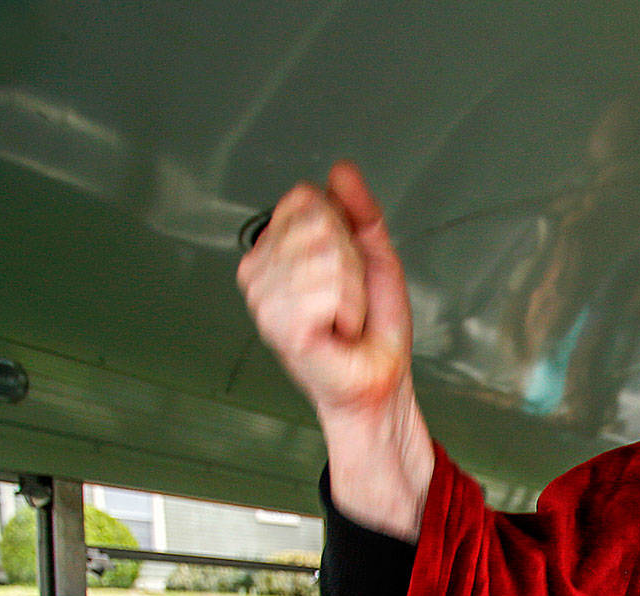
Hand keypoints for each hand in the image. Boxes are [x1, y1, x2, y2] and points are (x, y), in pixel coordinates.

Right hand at [237, 161, 430, 537]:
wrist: (379, 381)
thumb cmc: (373, 328)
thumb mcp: (375, 256)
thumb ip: (360, 211)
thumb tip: (342, 170)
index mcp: (277, 249)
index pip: (305, 197)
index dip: (343, 228)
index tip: (348, 268)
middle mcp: (260, 270)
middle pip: (316, 221)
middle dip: (351, 260)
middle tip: (349, 297)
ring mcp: (264, 298)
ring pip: (324, 253)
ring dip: (352, 289)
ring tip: (345, 315)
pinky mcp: (279, 324)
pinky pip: (325, 285)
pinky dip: (347, 308)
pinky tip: (338, 329)